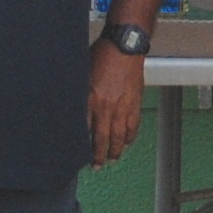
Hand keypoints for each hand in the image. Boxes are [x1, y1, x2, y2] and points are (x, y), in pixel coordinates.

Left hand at [87, 40, 144, 166]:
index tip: (79, 153)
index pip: (85, 129)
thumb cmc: (102, 55)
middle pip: (102, 138)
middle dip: (98, 155)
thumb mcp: (83, 74)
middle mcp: (107, 106)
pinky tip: (127, 142)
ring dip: (115, 150)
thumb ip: (81, 94)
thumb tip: (77, 110)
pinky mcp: (135, 103)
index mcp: (91, 99)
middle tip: (96, 166)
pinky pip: (133, 125)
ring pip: (119, 136)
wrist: (125, 46)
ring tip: (112, 159)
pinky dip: (130, 136)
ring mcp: (123, 106)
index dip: (82, 144)